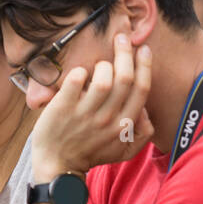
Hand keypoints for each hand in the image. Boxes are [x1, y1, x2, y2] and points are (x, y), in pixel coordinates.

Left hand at [28, 33, 153, 179]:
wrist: (57, 165)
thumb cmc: (90, 153)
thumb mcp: (122, 151)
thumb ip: (142, 134)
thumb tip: (146, 111)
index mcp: (124, 126)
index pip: (141, 89)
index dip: (145, 65)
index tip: (142, 49)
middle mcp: (107, 120)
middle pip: (124, 78)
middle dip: (125, 52)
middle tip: (121, 38)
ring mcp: (84, 114)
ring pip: (103, 78)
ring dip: (103, 65)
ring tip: (99, 65)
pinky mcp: (63, 108)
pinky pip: (76, 80)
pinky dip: (79, 72)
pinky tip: (79, 74)